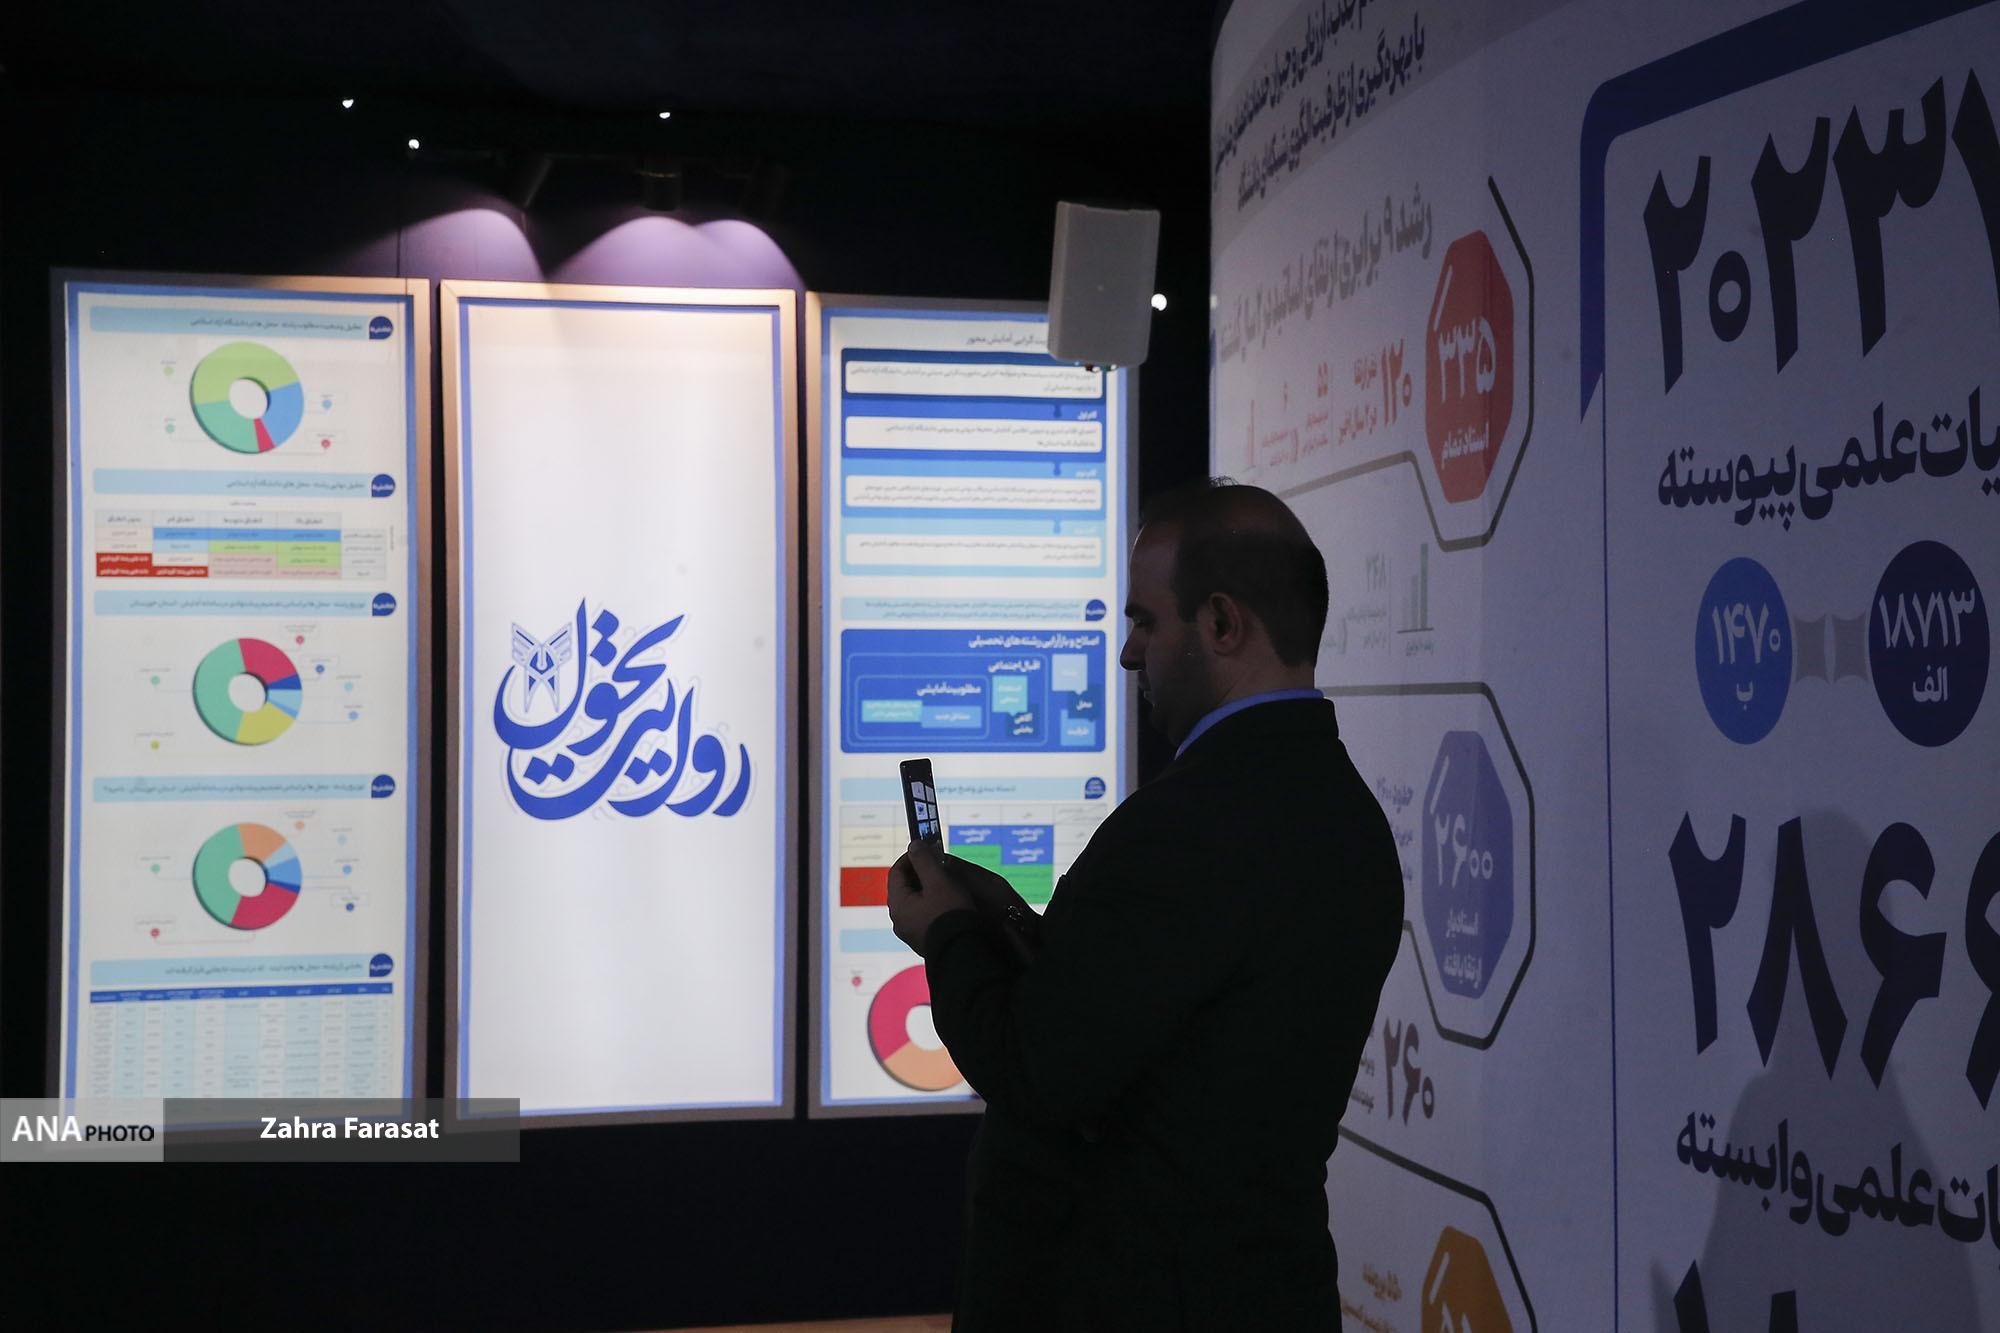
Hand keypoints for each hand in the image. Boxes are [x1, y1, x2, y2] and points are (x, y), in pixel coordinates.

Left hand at [885, 839, 976, 955]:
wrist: (964, 951)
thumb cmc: (950, 913)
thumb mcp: (938, 881)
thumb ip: (924, 860)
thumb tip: (914, 845)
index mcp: (898, 904)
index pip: (896, 872)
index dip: (910, 857)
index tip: (926, 849)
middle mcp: (899, 920)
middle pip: (904, 887)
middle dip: (920, 872)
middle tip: (938, 863)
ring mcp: (910, 932)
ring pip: (914, 902)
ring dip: (926, 888)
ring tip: (945, 882)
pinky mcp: (923, 940)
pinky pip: (922, 915)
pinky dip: (931, 904)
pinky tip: (947, 902)